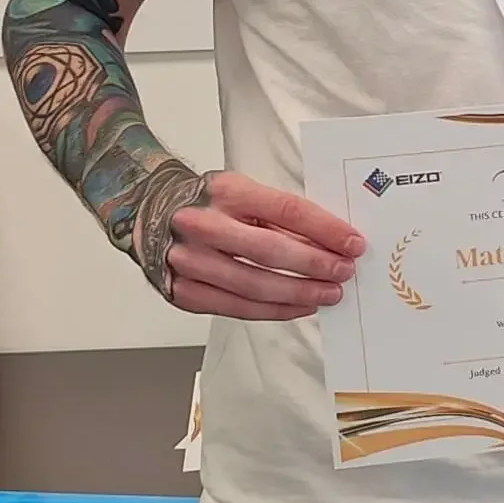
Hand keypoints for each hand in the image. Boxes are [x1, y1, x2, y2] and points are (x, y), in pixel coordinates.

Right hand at [164, 171, 365, 320]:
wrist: (149, 210)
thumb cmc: (209, 201)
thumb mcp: (244, 191)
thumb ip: (281, 215)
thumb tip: (330, 240)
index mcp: (227, 192)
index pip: (287, 210)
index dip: (325, 229)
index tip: (353, 242)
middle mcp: (204, 226)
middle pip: (271, 250)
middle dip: (315, 264)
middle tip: (345, 272)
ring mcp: (190, 263)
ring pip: (254, 286)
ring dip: (298, 293)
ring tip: (329, 293)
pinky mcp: (183, 293)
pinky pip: (237, 307)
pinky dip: (273, 311)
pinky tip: (299, 307)